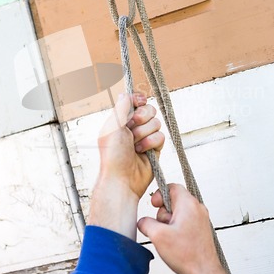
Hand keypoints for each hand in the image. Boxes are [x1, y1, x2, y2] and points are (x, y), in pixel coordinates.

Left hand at [88, 93, 164, 239]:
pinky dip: (151, 142)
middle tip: (132, 127)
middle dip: (142, 117)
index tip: (139, 101)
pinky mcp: (154, 148)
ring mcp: (144, 137)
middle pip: (149, 109)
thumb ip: (121, 108)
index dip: (139, 100)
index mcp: (120, 120)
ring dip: (145, 133)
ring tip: (135, 144)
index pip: (135, 101)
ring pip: (156, 122)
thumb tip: (125, 93)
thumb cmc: (113, 155)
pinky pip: (161, 136)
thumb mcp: (113, 127)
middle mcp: (133, 127)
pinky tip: (142, 151)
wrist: (122, 179)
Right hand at [138, 183, 220, 273]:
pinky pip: (185, 221)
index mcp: (188, 204)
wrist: (204, 273)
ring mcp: (201, 219)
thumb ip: (146, 223)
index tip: (154, 205)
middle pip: (175, 200)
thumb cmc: (186, 254)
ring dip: (170, 222)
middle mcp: (197, 208)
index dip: (160, 194)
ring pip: (179, 212)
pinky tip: (175, 242)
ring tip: (170, 237)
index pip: (172, 187)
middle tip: (162, 227)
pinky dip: (177, 228)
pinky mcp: (201, 229)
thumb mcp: (158, 236)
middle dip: (164, 212)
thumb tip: (143, 221)